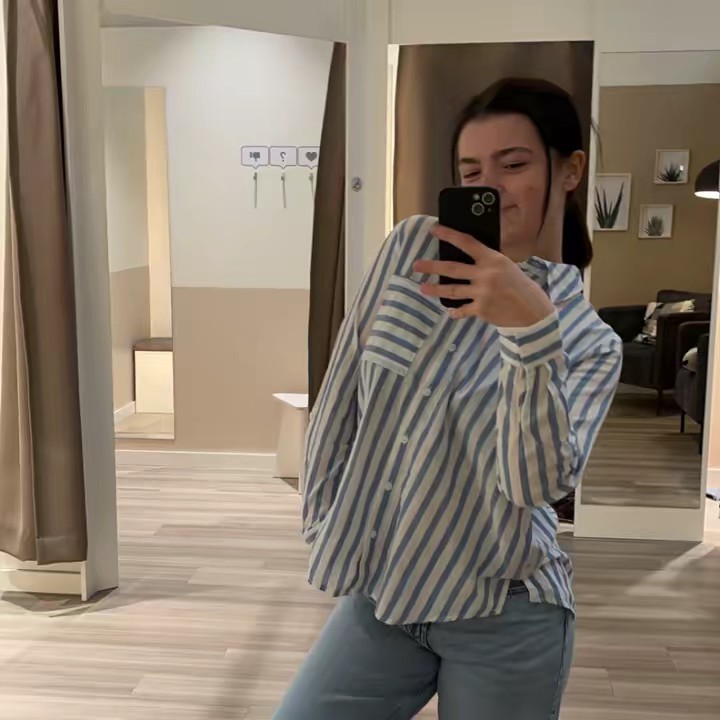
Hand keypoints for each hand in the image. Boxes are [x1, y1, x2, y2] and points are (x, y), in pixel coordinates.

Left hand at [413, 225, 554, 325]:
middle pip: (452, 268)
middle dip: (431, 266)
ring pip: (451, 290)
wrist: (532, 311)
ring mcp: (482, 293)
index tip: (434, 230)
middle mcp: (485, 274)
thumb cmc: (520, 286)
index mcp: (493, 259)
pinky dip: (455, 311)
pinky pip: (462, 310)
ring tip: (422, 288)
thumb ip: (488, 262)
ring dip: (435, 289)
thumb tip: (467, 257)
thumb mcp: (506, 267)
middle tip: (416, 265)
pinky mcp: (481, 309)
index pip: (467, 242)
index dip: (449, 235)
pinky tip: (450, 311)